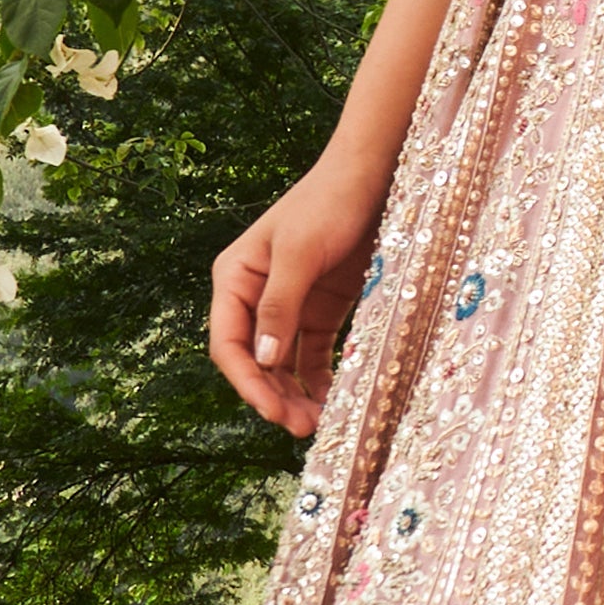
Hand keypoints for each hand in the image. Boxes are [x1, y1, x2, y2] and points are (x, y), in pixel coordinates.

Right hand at [207, 151, 383, 434]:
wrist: (375, 176)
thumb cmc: (330, 203)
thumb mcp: (301, 252)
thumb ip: (279, 305)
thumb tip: (262, 360)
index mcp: (236, 278)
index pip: (228, 343)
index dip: (247, 382)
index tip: (272, 412)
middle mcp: (256, 295)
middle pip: (256, 360)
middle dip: (275, 396)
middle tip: (303, 428)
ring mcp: (290, 304)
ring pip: (284, 364)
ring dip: (297, 395)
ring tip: (320, 425)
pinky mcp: (322, 309)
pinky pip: (315, 355)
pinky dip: (321, 380)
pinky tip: (335, 402)